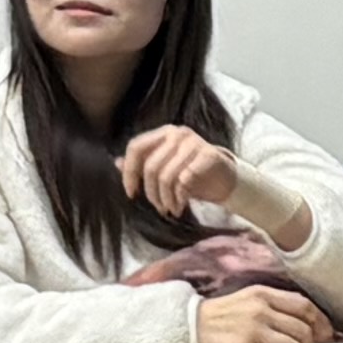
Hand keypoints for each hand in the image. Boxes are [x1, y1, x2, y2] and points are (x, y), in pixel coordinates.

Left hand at [124, 121, 295, 241]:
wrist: (226, 179)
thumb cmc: (192, 174)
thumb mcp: (165, 169)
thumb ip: (143, 164)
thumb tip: (116, 162)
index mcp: (163, 133)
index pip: (136, 147)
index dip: (129, 172)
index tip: (131, 193)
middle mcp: (177, 134)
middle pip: (151, 166)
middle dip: (151, 193)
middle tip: (159, 208)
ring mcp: (194, 143)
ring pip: (167, 176)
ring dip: (166, 199)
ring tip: (170, 209)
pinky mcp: (209, 155)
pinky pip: (184, 180)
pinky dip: (180, 198)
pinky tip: (181, 206)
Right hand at [195, 285, 333, 342]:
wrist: (190, 327)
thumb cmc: (222, 316)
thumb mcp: (249, 299)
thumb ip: (276, 306)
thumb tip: (307, 324)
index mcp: (264, 294)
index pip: (305, 306)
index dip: (321, 323)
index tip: (325, 335)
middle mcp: (260, 309)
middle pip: (302, 330)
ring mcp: (251, 329)